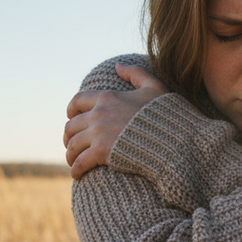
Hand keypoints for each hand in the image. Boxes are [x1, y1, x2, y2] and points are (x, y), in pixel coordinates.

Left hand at [63, 63, 167, 178]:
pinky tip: (77, 175)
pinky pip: (80, 162)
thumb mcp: (154, 87)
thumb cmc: (167, 114)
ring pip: (72, 145)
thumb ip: (136, 73)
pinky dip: (76, 169)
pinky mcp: (101, 152)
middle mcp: (99, 114)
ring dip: (70, 155)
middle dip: (68, 136)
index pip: (78, 100)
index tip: (70, 117)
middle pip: (71, 125)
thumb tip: (117, 66)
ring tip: (73, 161)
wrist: (173, 138)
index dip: (71, 109)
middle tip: (71, 144)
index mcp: (107, 97)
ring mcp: (98, 133)